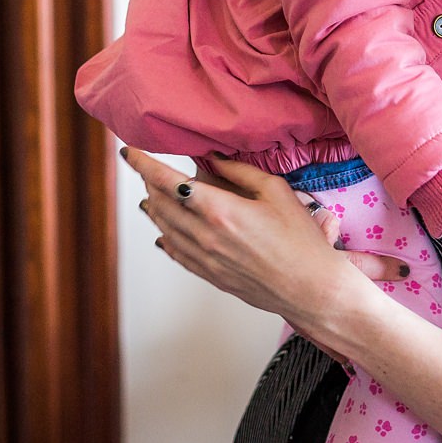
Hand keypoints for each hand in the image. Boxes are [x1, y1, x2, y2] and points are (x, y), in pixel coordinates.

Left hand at [119, 148, 404, 338]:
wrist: (312, 290)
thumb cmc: (301, 240)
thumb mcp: (276, 192)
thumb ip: (239, 172)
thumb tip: (211, 157)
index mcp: (219, 210)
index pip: (168, 181)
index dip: (144, 164)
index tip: (129, 152)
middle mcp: (204, 236)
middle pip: (161, 204)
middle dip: (148, 183)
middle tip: (144, 168)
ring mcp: (205, 259)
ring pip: (165, 229)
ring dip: (154, 209)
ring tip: (150, 196)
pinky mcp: (211, 276)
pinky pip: (177, 254)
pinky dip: (166, 238)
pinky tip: (164, 233)